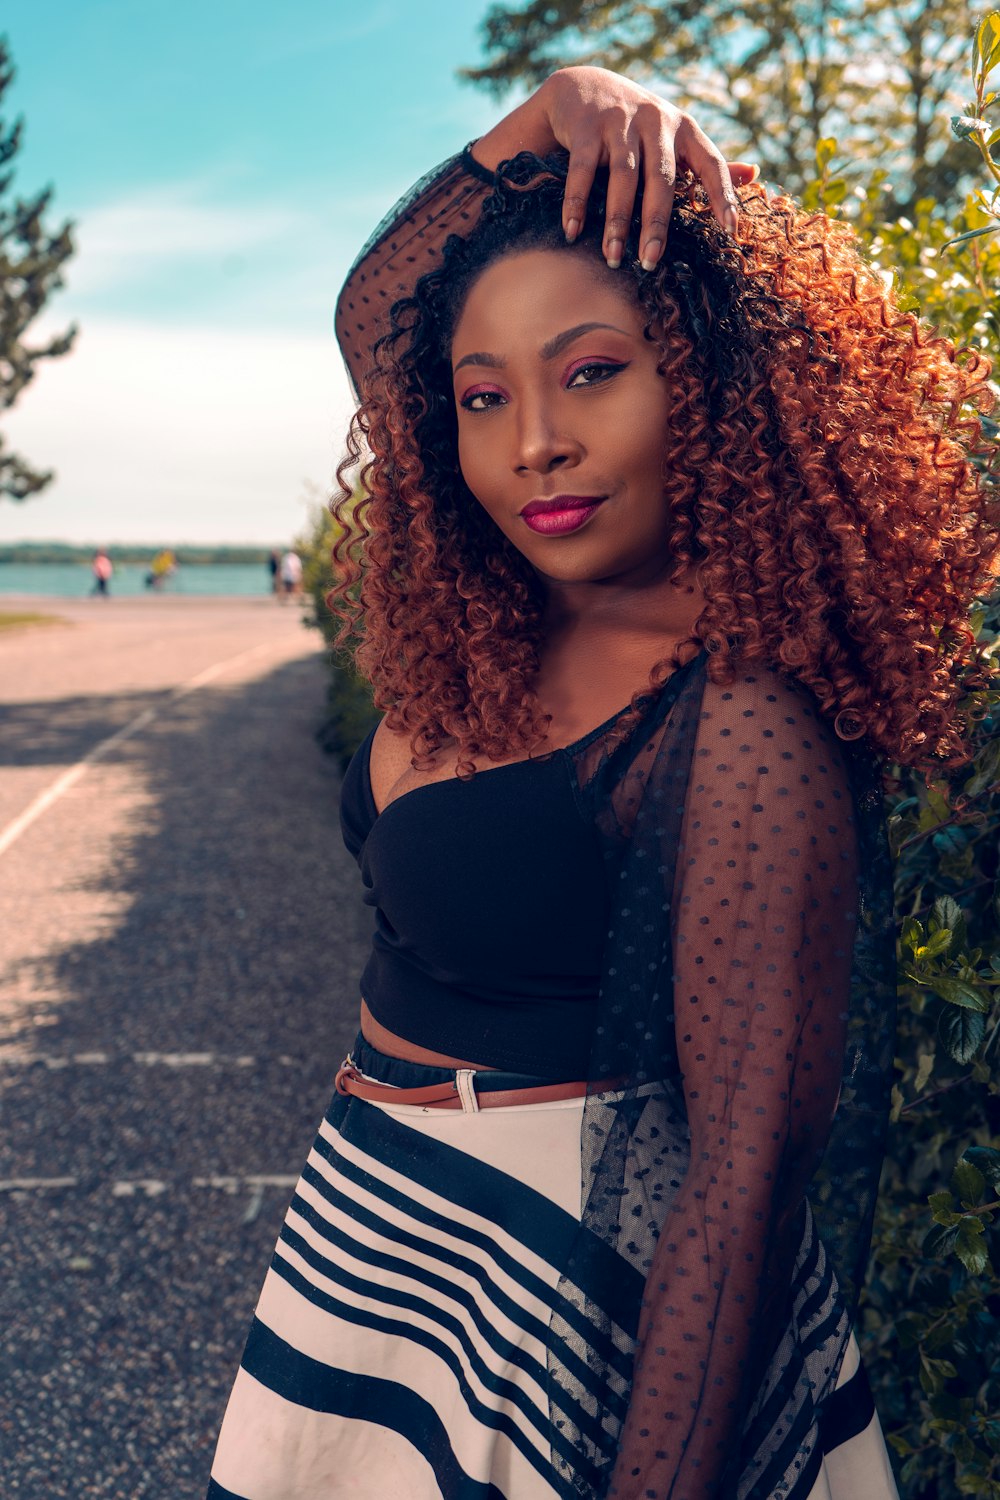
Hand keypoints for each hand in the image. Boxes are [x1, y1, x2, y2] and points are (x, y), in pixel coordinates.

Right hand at [537, 66, 755, 268]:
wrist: (583, 86)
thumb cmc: (636, 125)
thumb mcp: (674, 137)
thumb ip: (706, 161)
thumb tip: (755, 174)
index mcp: (684, 129)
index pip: (711, 163)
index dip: (723, 195)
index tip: (731, 231)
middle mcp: (657, 121)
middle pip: (662, 178)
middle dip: (656, 223)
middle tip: (650, 261)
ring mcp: (621, 121)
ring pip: (623, 177)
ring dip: (617, 221)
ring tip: (612, 258)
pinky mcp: (587, 126)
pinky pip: (583, 170)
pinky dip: (577, 202)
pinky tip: (573, 232)